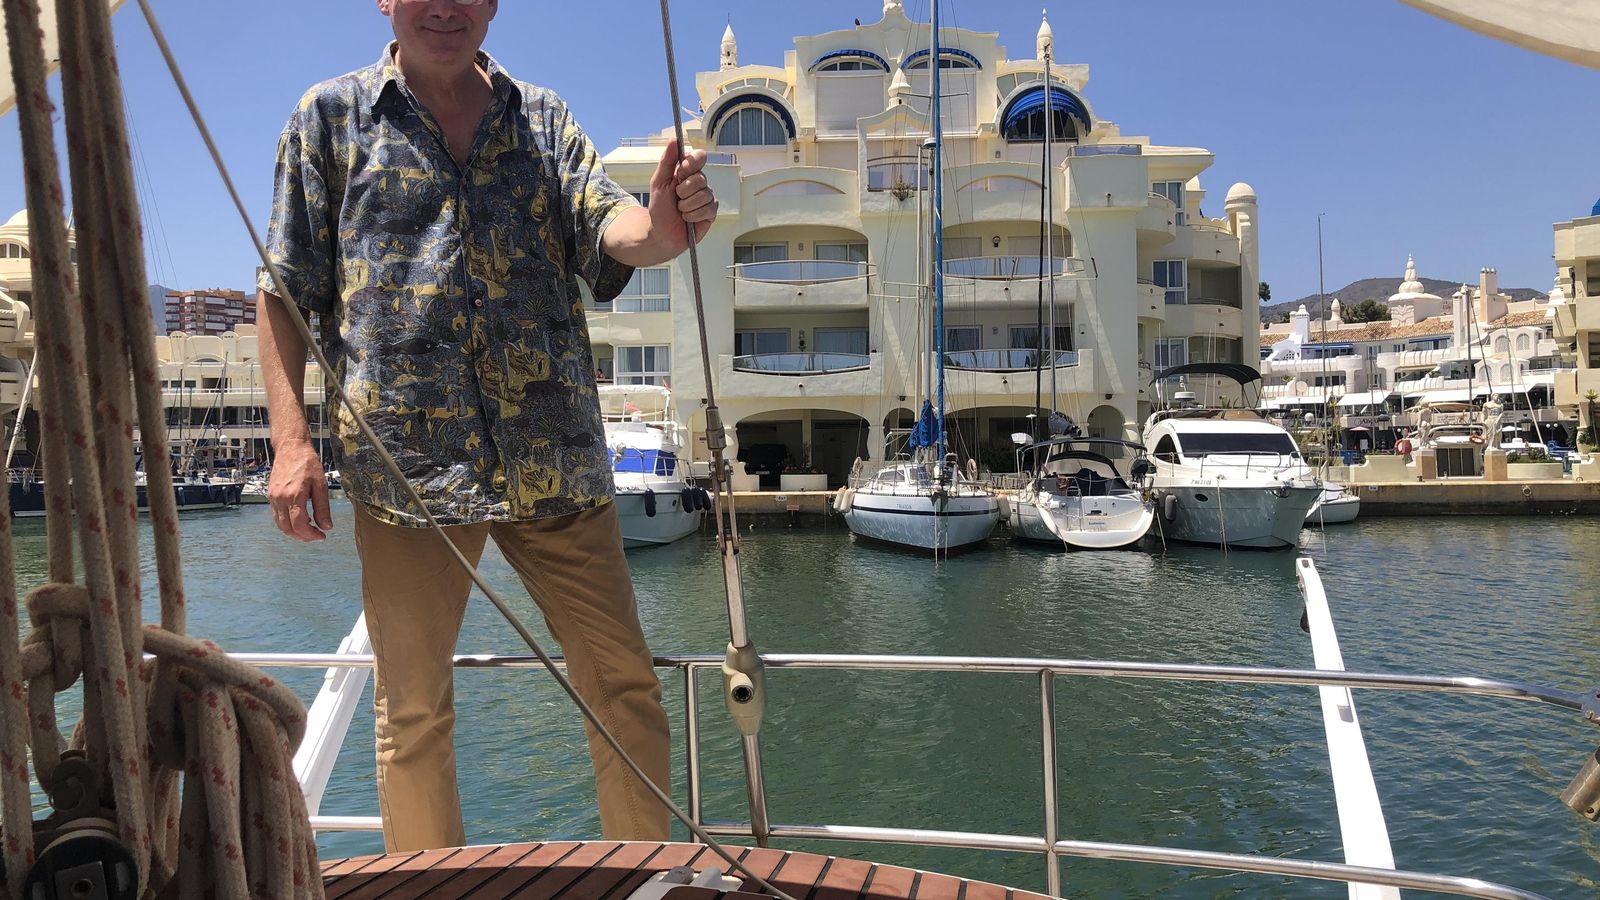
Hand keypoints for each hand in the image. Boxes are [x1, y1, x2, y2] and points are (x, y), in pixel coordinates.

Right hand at [269, 440, 331, 541]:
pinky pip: (276, 516)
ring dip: (294, 532)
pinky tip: (299, 521)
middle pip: (288, 528)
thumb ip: (323, 508)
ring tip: (308, 531)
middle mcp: (280, 498)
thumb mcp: (321, 485)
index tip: (322, 536)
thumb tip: (326, 526)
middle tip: (316, 536)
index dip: (311, 535)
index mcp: (294, 495)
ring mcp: (273, 498)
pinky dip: (287, 523)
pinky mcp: (271, 496)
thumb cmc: (307, 463)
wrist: (291, 448)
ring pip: (280, 525)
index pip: (299, 525)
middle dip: (303, 537)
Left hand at [647, 138, 717, 253]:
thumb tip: (674, 140)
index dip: (691, 165)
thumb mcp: (658, 182)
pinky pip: (707, 208)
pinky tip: (688, 218)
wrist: (662, 233)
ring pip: (703, 195)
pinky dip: (693, 215)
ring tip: (681, 210)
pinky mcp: (711, 211)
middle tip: (676, 198)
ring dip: (687, 206)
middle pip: (700, 178)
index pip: (699, 157)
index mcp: (687, 172)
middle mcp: (699, 182)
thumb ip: (667, 161)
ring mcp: (707, 196)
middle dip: (683, 191)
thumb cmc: (660, 209)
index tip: (680, 174)